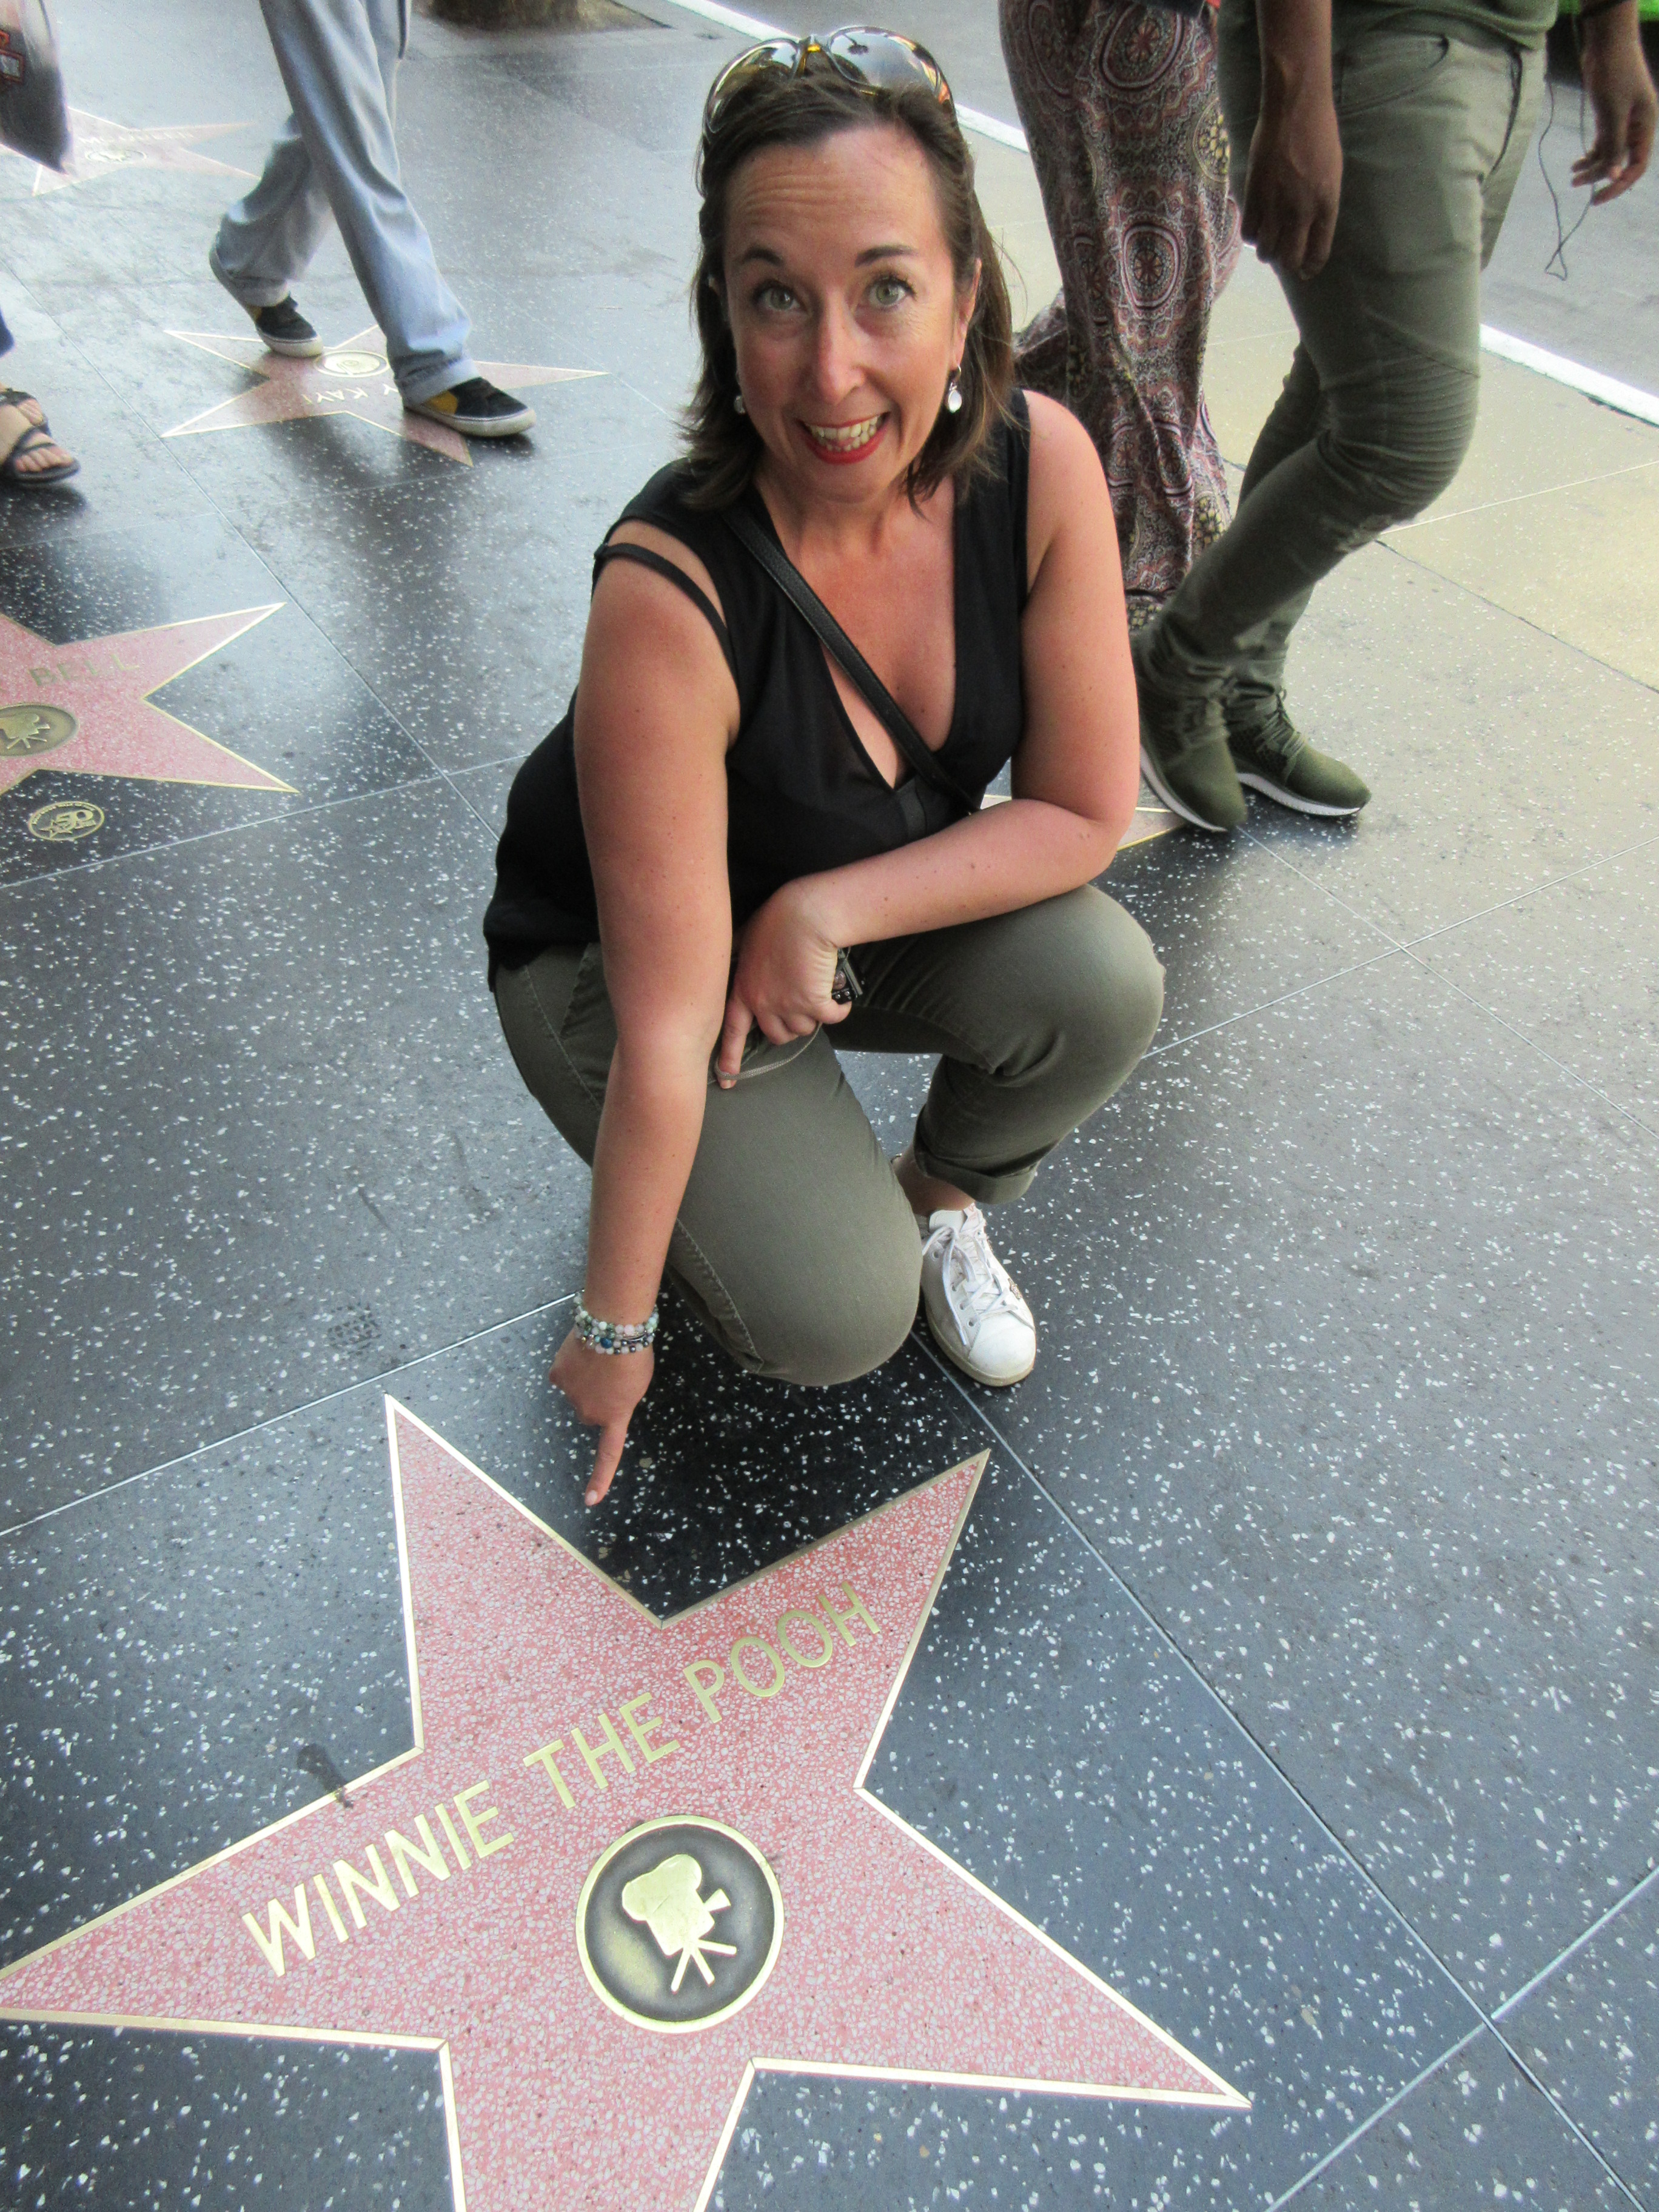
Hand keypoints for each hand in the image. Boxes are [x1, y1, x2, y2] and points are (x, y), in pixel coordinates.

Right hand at [548, 1330, 654, 1505]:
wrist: (613, 1327)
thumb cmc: (634, 1352)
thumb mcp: (637, 1383)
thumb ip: (621, 1399)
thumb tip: (602, 1398)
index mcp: (616, 1416)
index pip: (609, 1454)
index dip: (600, 1479)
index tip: (591, 1501)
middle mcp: (590, 1413)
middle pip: (589, 1412)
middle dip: (596, 1400)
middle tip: (608, 1376)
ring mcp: (571, 1396)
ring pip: (575, 1393)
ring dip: (583, 1381)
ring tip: (597, 1358)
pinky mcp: (557, 1377)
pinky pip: (561, 1375)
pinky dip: (568, 1366)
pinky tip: (580, 1352)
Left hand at [715, 884, 848, 1086]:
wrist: (806, 915)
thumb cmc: (777, 920)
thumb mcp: (747, 938)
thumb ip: (742, 957)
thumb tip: (739, 956)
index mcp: (743, 990)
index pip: (732, 1031)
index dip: (729, 1057)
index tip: (726, 1079)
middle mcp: (763, 1004)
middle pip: (776, 1036)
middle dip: (789, 1026)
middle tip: (800, 1007)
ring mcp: (788, 1006)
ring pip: (803, 1029)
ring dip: (813, 1015)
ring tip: (817, 991)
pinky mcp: (813, 1003)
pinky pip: (830, 1019)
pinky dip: (838, 1011)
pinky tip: (840, 999)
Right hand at [1242, 85, 1343, 277]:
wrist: (1295, 106)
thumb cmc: (1319, 133)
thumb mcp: (1332, 171)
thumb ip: (1322, 202)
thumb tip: (1310, 228)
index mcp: (1327, 205)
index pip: (1318, 253)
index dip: (1310, 267)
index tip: (1306, 271)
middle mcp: (1302, 211)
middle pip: (1290, 259)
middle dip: (1287, 263)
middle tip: (1284, 255)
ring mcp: (1276, 204)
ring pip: (1266, 250)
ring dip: (1266, 250)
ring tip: (1268, 240)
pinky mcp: (1254, 195)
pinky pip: (1248, 231)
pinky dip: (1251, 234)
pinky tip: (1255, 225)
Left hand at [1577, 10, 1656, 203]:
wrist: (1607, 44)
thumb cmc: (1614, 75)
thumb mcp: (1613, 114)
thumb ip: (1614, 146)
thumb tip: (1615, 175)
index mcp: (1645, 127)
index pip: (1636, 166)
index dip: (1618, 184)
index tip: (1597, 198)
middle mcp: (1637, 127)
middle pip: (1620, 162)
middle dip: (1600, 176)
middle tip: (1576, 185)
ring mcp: (1624, 122)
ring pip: (1609, 154)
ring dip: (1592, 167)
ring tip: (1572, 176)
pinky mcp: (1610, 116)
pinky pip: (1603, 143)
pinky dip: (1590, 154)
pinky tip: (1576, 164)